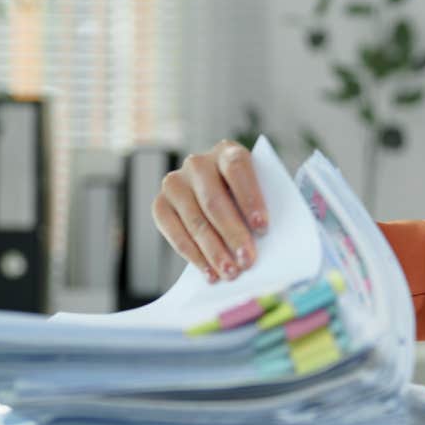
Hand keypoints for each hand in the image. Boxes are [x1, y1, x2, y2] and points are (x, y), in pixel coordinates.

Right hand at [152, 139, 271, 282]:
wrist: (221, 201)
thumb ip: (260, 211)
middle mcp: (198, 163)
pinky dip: (193, 255)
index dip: (249, 197)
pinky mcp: (160, 204)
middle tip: (247, 261)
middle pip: (213, 200)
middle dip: (232, 234)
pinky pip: (173, 232)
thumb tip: (263, 243)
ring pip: (195, 220)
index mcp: (227, 151)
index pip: (237, 169)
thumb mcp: (260, 195)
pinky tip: (209, 272)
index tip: (262, 228)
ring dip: (213, 251)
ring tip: (230, 273)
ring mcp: (175, 182)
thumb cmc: (248, 200)